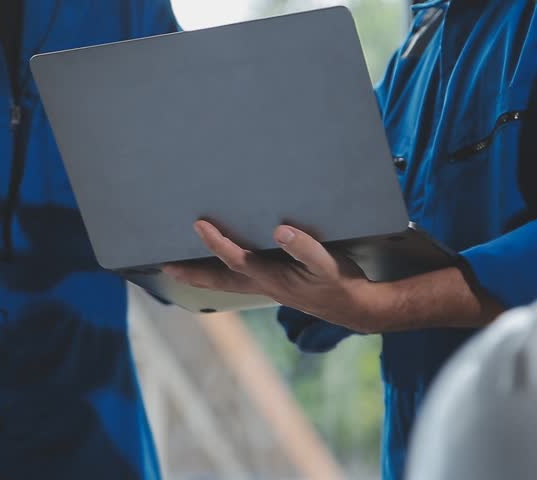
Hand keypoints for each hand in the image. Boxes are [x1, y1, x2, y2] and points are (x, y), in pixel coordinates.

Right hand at [164, 221, 504, 332]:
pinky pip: (313, 259)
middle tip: (173, 237)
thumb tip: (271, 212)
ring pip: (260, 269)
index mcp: (270, 281)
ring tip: (209, 227)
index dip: (193, 274)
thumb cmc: (336, 278)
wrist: (374, 308)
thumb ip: (283, 248)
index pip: (223, 279)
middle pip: (231, 272)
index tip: (162, 264)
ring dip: (234, 250)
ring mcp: (301, 282)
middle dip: (200, 258)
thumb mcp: (304, 264)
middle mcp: (278, 285)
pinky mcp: (330, 275)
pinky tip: (284, 228)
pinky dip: (298, 245)